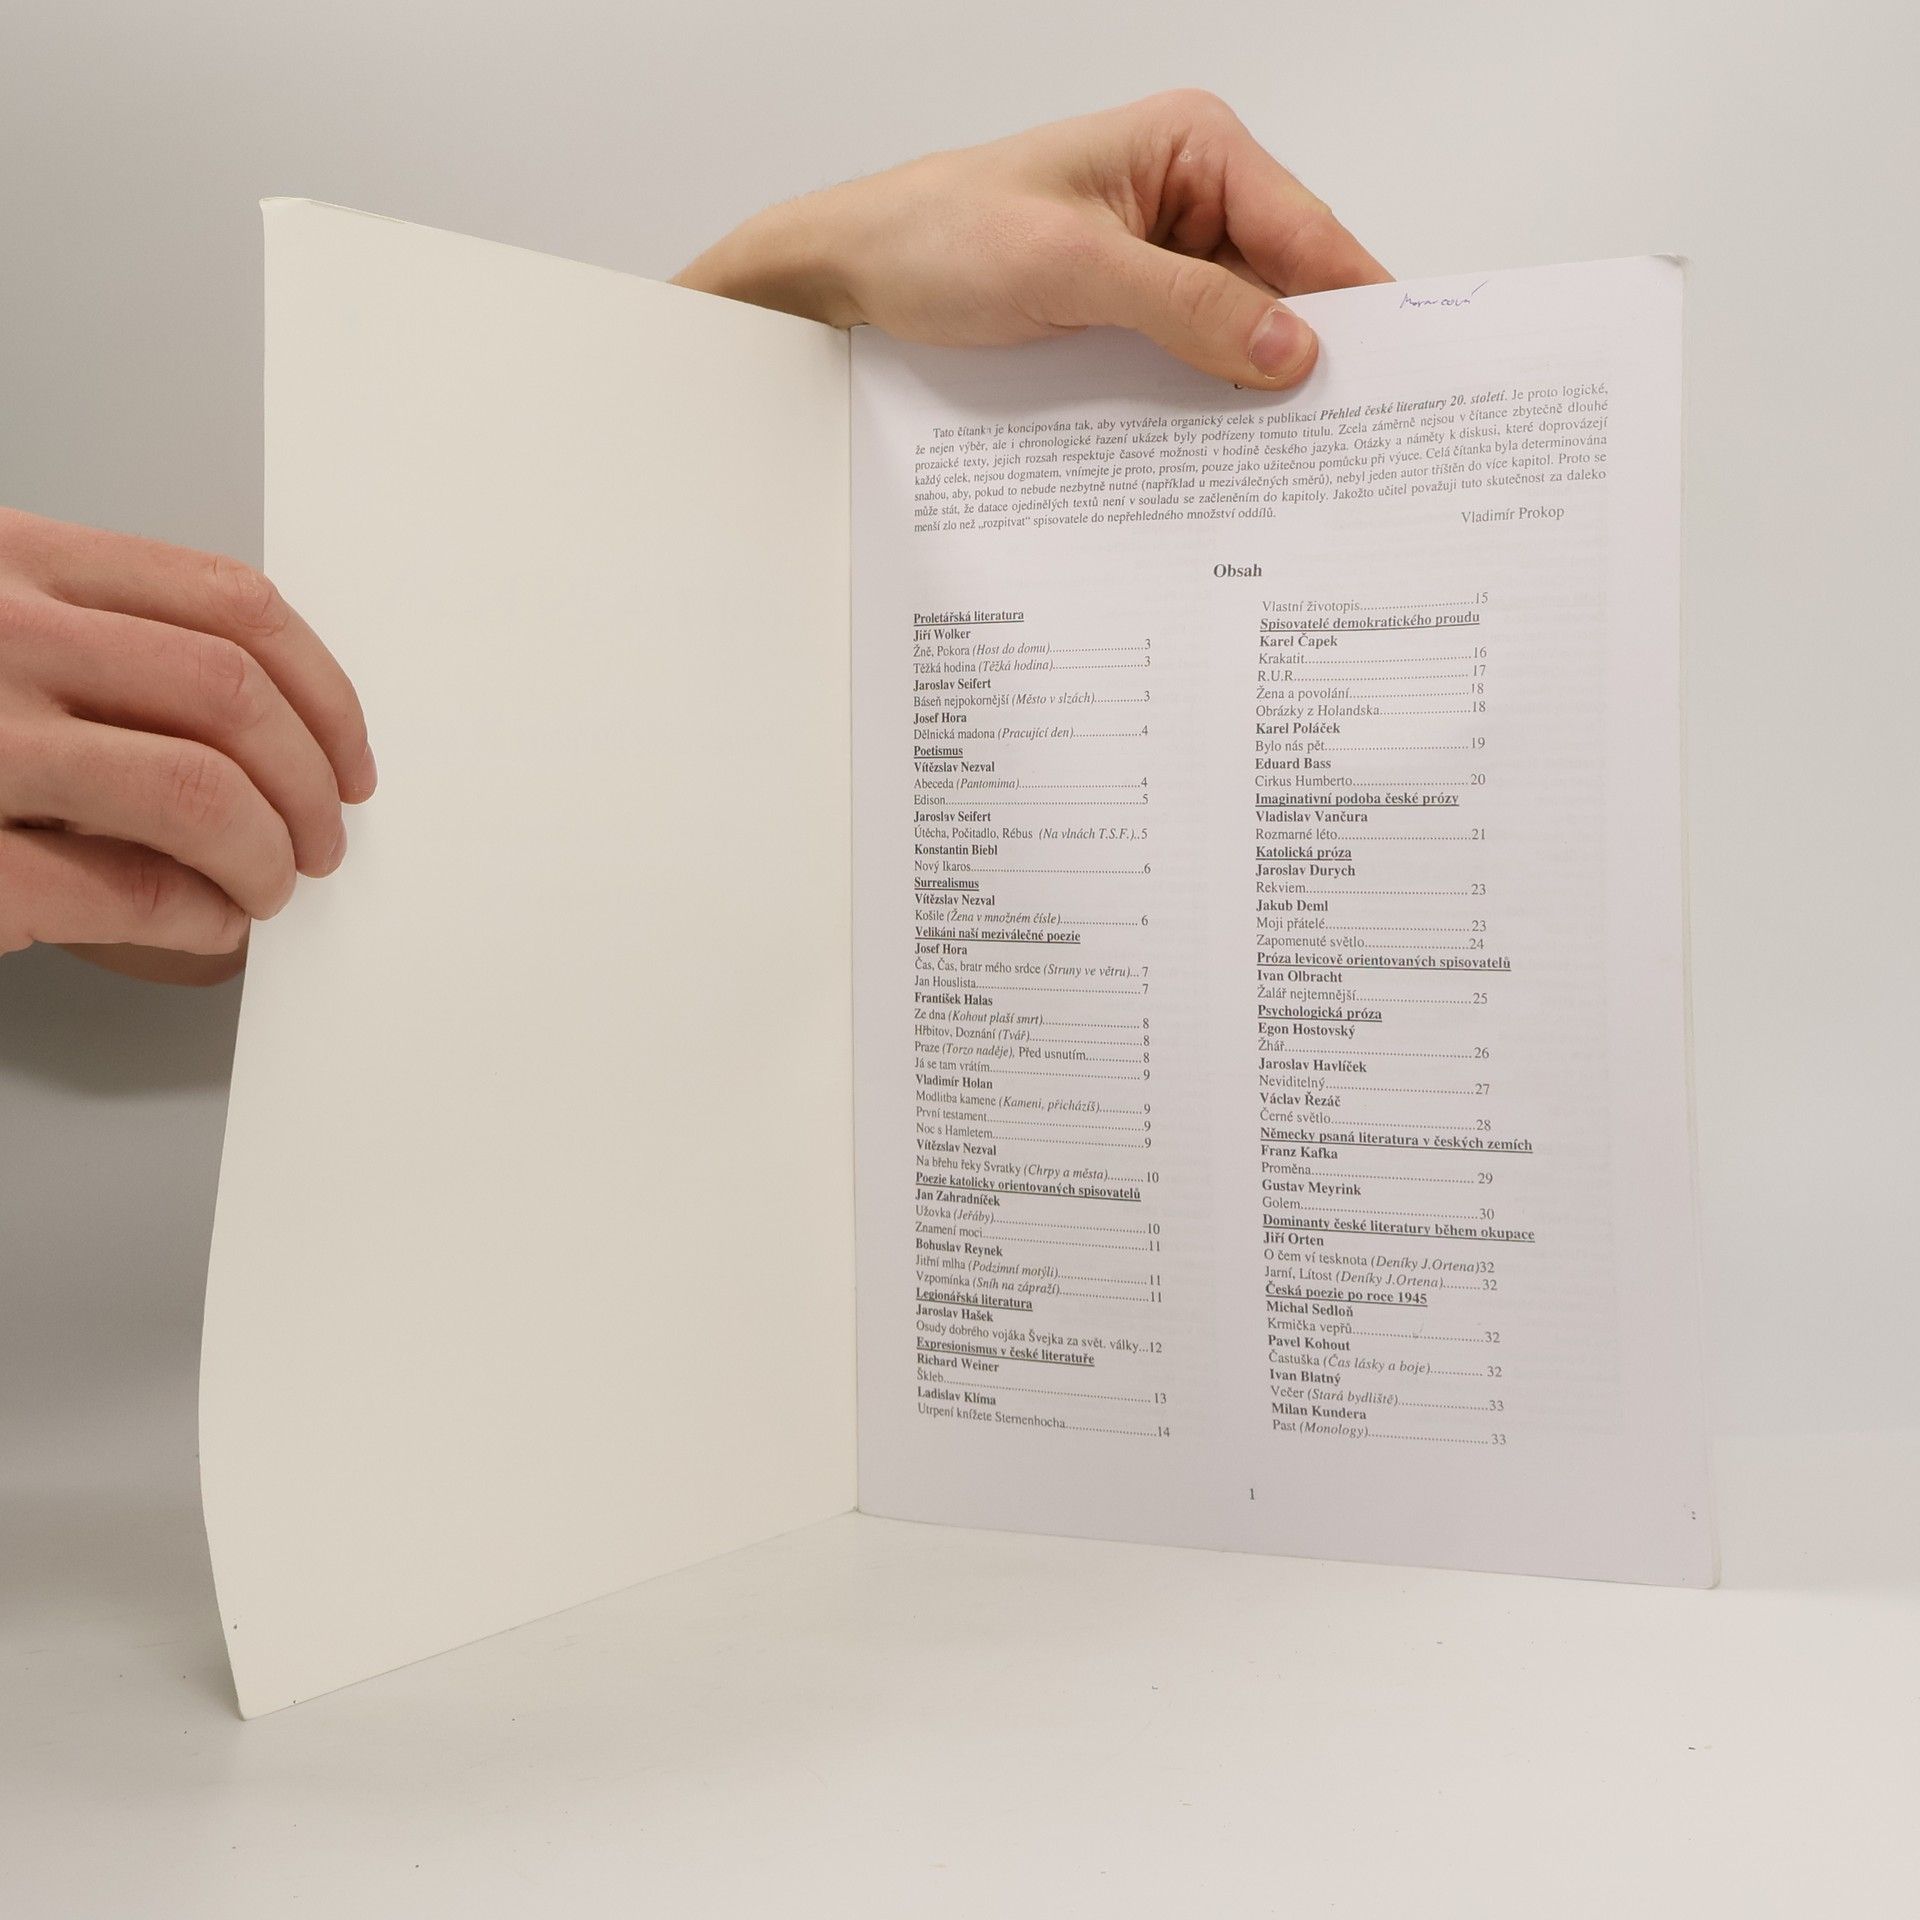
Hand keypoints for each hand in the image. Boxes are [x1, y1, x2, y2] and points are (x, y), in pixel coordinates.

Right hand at [0, 507, 374, 983]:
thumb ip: (88, 642)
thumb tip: (260, 726)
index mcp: (9, 564)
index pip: (230, 604)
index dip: (325, 692)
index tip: (349, 755)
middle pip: (235, 695)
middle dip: (313, 784)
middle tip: (321, 839)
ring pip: (201, 791)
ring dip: (268, 855)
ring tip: (266, 885)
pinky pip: (131, 887)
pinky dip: (202, 916)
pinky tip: (206, 923)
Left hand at [674, 90, 1388, 387]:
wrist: (854, 273)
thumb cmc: (939, 237)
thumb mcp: (1068, 270)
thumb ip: (1185, 308)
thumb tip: (1292, 348)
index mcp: (1193, 148)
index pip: (1307, 233)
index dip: (1358, 308)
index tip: (1403, 380)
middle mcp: (1192, 197)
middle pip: (1287, 287)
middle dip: (1313, 359)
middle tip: (1353, 446)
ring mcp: (1165, 259)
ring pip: (1244, 333)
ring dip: (1259, 391)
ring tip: (1299, 463)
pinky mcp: (1135, 310)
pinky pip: (1196, 359)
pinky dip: (1211, 402)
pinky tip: (1229, 450)